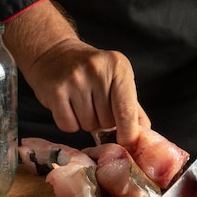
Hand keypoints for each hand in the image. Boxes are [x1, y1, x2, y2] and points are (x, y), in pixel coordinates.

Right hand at [3, 0, 148, 149]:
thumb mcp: (116, 78)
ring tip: (80, 103)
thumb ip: (131, 107)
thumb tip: (143, 136)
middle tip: (94, 105)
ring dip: (85, 122)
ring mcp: (74, 80)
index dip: (128, 133)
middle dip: (102, 121)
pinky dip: (69, 123)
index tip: (127, 143)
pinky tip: (68, 107)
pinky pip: (68, 125)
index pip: (127, 110)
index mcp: (118, 66)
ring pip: (88, 125)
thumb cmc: (89, 70)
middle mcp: (97, 70)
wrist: (53, 53)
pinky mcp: (55, 91)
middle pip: (107, 122)